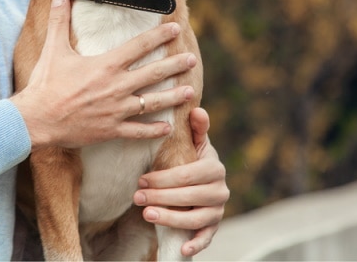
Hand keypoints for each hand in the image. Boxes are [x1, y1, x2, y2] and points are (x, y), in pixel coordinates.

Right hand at [12, 0, 198, 149]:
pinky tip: (168, 127)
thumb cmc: (45, 83)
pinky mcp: (111, 130)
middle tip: (192, 60)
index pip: (139, 46)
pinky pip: (138, 131)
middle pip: (153, 74)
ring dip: (173, 97)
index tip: (175, 28)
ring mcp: (116, 110)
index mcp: (106, 65)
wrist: (36, 119)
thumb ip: (59, 20)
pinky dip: (154, 130)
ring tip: (190, 91)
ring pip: (152, 103)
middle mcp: (116, 86)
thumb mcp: (53, 49)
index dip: (159, 36)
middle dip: (175, 65)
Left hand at [134, 107, 228, 256]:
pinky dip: (196, 245)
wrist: (203, 180)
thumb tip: (196, 109)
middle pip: (190, 197)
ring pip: (196, 219)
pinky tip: (181, 249)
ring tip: (146, 214)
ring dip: (171, 219)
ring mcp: (218, 210)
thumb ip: (196, 128)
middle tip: (137, 196)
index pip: (188, 175)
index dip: (165, 178)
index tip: (142, 179)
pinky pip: (207, 238)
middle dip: (161, 197)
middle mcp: (220, 190)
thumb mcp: (194, 142)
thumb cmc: (192, 158)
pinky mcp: (213, 227)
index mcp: (214, 167)